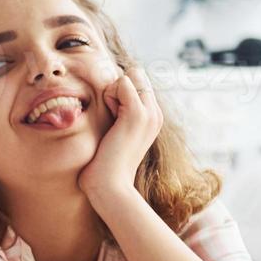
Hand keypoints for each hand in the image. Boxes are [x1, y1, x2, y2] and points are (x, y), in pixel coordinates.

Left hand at [77, 65, 162, 200]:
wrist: (110, 185)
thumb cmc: (104, 164)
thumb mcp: (113, 134)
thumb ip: (115, 114)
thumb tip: (105, 95)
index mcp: (152, 118)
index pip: (137, 82)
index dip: (118, 92)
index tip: (112, 117)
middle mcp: (155, 113)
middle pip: (134, 75)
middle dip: (115, 89)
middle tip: (110, 118)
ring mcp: (149, 113)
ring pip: (128, 77)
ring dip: (110, 94)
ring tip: (111, 123)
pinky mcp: (137, 113)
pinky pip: (122, 82)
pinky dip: (109, 96)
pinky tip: (110, 119)